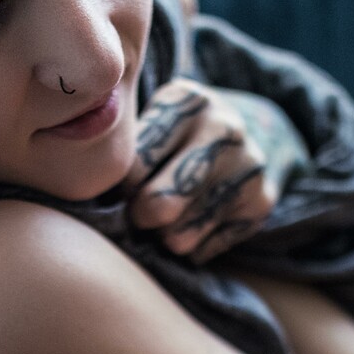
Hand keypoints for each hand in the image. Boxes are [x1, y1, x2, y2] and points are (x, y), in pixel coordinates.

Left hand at [120, 79, 302, 263]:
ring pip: (178, 238)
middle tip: (141, 210)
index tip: (125, 185)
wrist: (259, 132)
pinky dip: (190, 245)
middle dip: (139, 216)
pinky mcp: (261, 204)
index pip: (134, 166)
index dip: (120, 186)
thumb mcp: (155, 118)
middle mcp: (224, 131)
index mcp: (188, 101)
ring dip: (164, 235)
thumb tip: (93, 196)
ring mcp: (247, 169)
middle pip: (158, 206)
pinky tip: (197, 218)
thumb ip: (127, 147)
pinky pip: (201, 252)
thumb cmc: (183, 133)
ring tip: (172, 213)